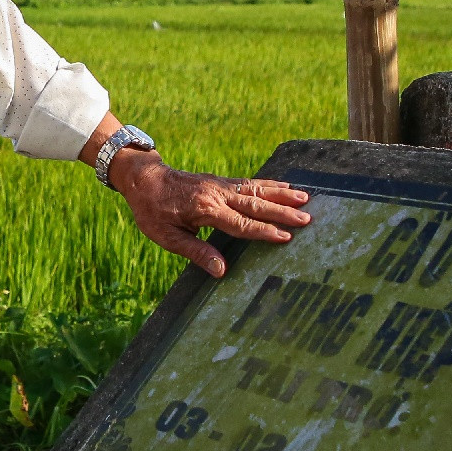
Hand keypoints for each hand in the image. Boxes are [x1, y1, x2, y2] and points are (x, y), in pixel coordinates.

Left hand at [110, 149, 310, 278]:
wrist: (143, 178)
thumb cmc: (152, 210)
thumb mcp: (167, 237)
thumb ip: (195, 253)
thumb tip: (221, 271)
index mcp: (205, 209)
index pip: (241, 224)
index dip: (264, 232)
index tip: (286, 237)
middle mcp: (216, 193)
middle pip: (255, 204)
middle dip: (282, 212)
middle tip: (308, 218)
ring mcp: (219, 184)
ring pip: (256, 189)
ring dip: (281, 194)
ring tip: (306, 198)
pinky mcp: (220, 181)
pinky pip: (249, 183)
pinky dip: (269, 185)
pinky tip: (284, 187)